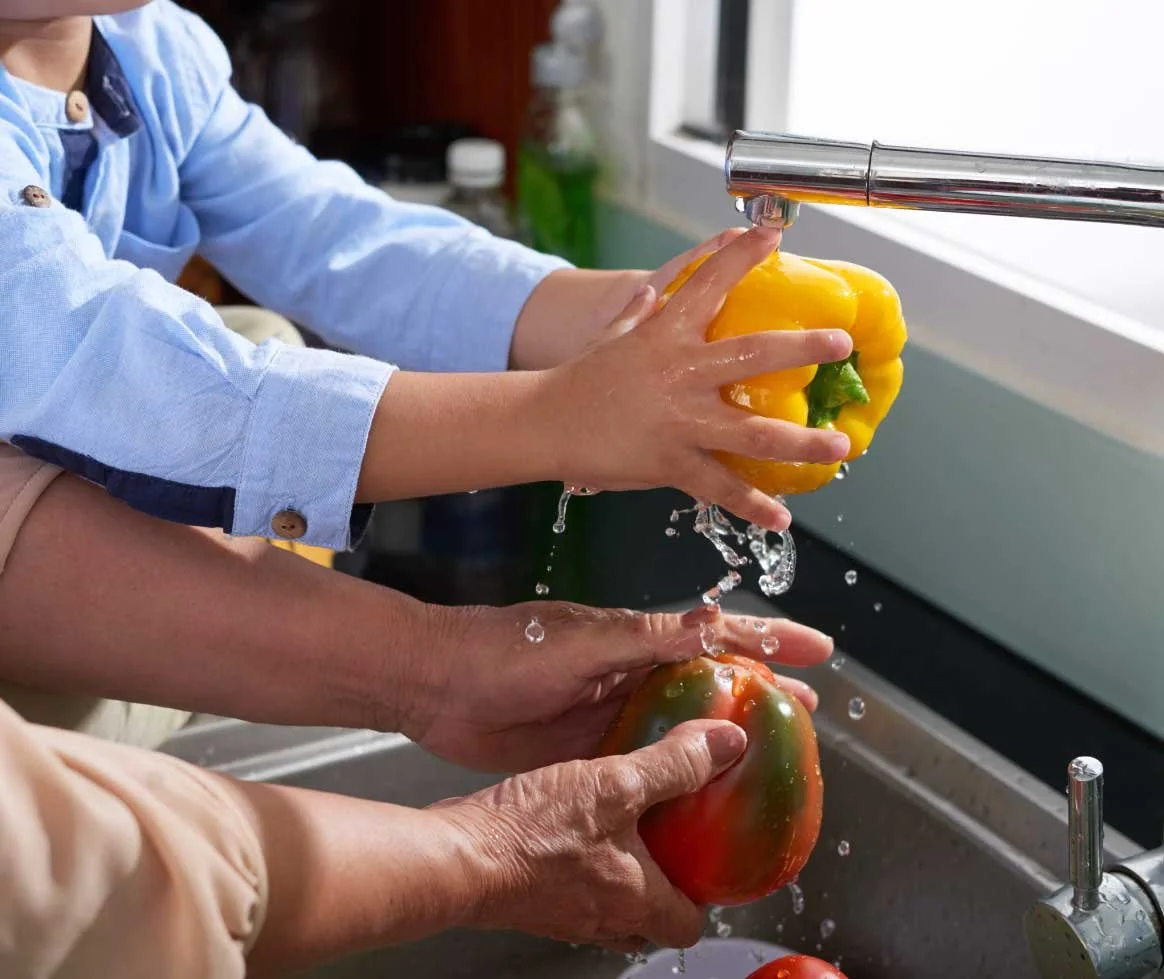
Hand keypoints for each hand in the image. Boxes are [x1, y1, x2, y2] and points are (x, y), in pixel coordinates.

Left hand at [407, 601, 830, 772]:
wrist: (441, 687)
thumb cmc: (504, 649)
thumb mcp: (580, 642)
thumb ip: (644, 638)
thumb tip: (708, 621)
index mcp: (637, 639)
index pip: (718, 635)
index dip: (771, 640)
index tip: (818, 648)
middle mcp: (634, 674)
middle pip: (715, 683)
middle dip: (765, 691)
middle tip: (811, 709)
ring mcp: (615, 712)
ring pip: (688, 725)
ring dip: (730, 736)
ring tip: (774, 753)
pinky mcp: (592, 748)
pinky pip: (650, 762)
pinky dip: (682, 773)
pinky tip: (704, 791)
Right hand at [433, 718, 747, 951]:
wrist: (456, 854)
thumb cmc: (529, 833)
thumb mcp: (614, 782)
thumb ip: (673, 763)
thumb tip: (724, 744)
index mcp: (636, 900)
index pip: (689, 925)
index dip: (704, 895)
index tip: (709, 860)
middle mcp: (601, 917)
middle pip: (649, 918)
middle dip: (662, 884)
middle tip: (668, 839)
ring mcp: (563, 913)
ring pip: (608, 904)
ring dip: (619, 872)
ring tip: (621, 825)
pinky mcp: (531, 897)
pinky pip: (570, 888)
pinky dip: (579, 862)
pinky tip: (570, 821)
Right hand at [539, 227, 852, 530]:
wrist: (545, 423)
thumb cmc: (580, 378)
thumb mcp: (610, 336)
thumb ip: (636, 313)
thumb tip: (652, 290)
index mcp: (666, 334)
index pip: (708, 283)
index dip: (742, 254)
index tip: (773, 232)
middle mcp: (681, 372)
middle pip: (754, 355)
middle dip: (803, 347)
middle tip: (841, 344)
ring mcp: (680, 419)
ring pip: (753, 432)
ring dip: (800, 441)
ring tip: (839, 447)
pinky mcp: (671, 461)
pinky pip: (720, 488)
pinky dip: (753, 506)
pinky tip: (781, 520)